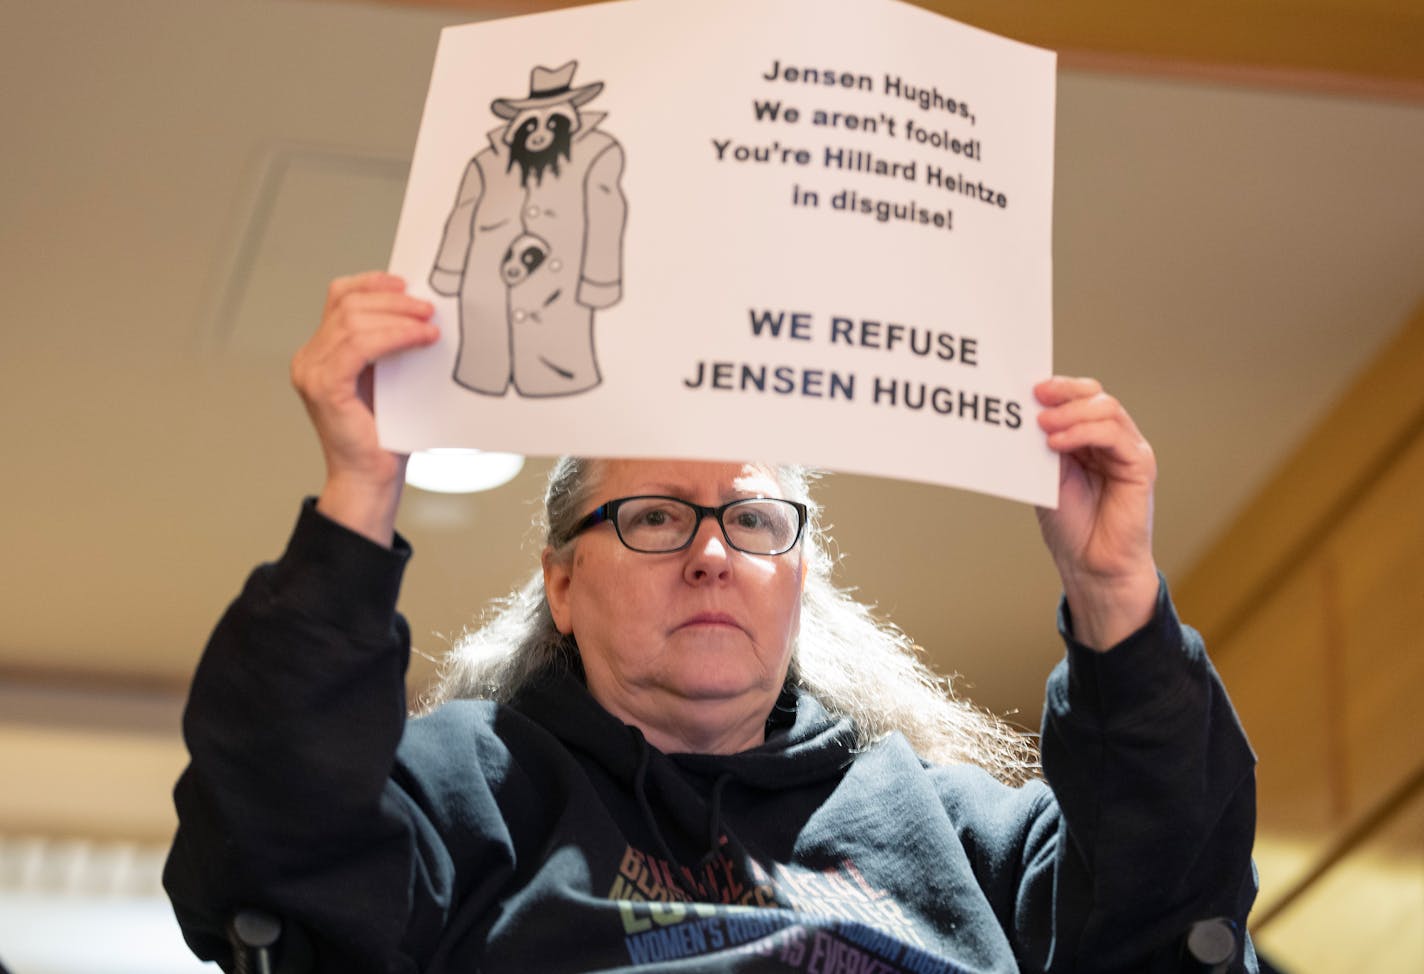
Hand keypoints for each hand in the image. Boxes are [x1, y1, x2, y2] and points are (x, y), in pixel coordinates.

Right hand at [290, 272, 437, 544]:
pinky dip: (394, 337)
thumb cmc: (386, 434)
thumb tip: (422, 309)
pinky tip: (420, 340)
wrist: (372, 478)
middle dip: (393, 299)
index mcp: (321, 351)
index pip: (340, 296)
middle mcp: (309, 358)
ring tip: (430, 324)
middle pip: (348, 304)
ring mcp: (311, 371)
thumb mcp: (390, 378)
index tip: (407, 283)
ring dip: (398, 317)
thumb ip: (390, 345)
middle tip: (429, 307)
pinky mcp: (324, 387)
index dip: (373, 282)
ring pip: (353, 321)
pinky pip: (358, 346)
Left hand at [1034, 377, 1158, 650]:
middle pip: (1096, 396)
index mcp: (1090, 439)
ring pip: (1106, 410)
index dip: (1058, 388)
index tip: (1029, 388)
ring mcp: (1128, 451)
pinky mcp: (1140, 466)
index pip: (1081, 397)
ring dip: (1070, 413)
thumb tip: (1023, 412)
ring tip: (1042, 425)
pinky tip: (1058, 442)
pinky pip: (1115, 436)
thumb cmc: (1070, 525)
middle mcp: (1112, 440)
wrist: (1090, 565)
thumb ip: (1042, 446)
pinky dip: (1084, 432)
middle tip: (1036, 396)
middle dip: (1065, 392)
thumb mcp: (1047, 477)